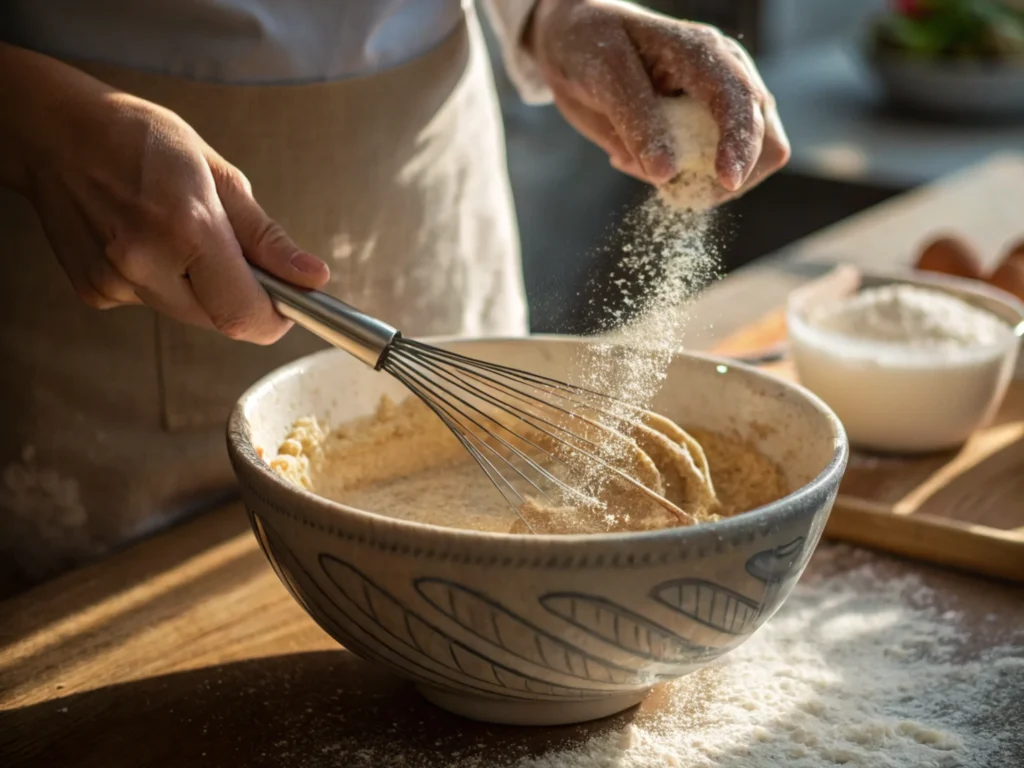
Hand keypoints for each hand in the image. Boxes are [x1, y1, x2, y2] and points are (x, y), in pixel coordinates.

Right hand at [2, 46, 328, 343]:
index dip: (275, 318)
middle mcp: (144, 263)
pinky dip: (166, 283)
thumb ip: (267, 238)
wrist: (54, 132)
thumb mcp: (218, 175)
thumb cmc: (137, 139)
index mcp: (185, 228)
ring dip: (204, 289)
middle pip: (220, 321)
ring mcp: (114, 283)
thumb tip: (312, 277)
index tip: (289, 303)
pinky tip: (149, 242)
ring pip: (189, 315)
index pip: (245, 313)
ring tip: (183, 237)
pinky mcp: (95, 293)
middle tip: (235, 255)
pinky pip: (154, 304)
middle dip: (241, 298)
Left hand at [528, 0, 789, 196]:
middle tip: (662, 182)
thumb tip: (667, 175)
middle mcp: (725, 79)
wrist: (576, 44)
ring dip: (694, 183)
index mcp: (704, 53)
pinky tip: (637, 159)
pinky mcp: (703, 133)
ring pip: (741, 168)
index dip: (741, 143)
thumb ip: (637, 123)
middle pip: (766, 142)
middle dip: (723, 175)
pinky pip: (706, 176)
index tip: (727, 181)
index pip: (743, 100)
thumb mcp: (606, 77)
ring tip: (633, 160)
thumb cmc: (590, 46)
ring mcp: (719, 108)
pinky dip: (679, 183)